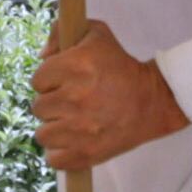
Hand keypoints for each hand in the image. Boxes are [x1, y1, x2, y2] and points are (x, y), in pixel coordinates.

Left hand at [31, 20, 191, 169]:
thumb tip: (41, 55)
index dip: (50, 81)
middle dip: (53, 104)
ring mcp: (80, 129)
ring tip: (73, 122)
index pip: (37, 80)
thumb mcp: (96, 35)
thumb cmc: (121, 67)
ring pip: (43, 135)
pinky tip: (74, 141)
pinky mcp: (87, 153)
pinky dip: (61, 154)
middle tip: (73, 102)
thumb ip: (61, 32)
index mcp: (75, 66)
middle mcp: (75, 97)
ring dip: (54, 129)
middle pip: (38, 107)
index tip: (64, 82)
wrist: (154, 101)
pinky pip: (54, 159)